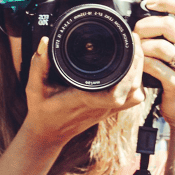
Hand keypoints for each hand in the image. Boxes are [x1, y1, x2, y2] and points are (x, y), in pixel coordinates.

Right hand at [22, 34, 146, 147]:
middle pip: (133, 90)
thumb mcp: (34, 87)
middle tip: (134, 41)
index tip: (130, 48)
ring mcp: (107, 110)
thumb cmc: (42, 110)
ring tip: (135, 52)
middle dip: (138, 65)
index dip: (129, 72)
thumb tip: (45, 42)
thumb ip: (38, 64)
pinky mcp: (110, 109)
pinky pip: (132, 98)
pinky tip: (131, 69)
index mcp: (83, 99)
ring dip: (140, 74)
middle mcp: (100, 106)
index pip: (115, 92)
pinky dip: (137, 84)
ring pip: (136, 96)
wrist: (48, 133)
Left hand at [135, 0, 174, 128]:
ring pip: (161, 46)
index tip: (149, 3)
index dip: (168, 1)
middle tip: (136, 32)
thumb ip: (173, 38)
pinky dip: (143, 64)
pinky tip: (139, 66)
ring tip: (136, 50)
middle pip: (170, 25)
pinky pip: (156, 68)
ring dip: (142, 46)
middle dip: (146, 25)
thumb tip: (146, 18)